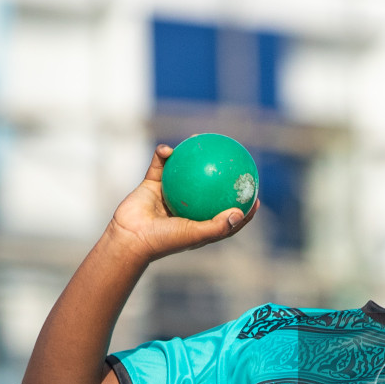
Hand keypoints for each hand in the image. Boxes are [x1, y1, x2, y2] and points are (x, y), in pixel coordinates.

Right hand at [105, 144, 257, 262]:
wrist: (129, 238)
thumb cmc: (163, 241)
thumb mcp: (195, 235)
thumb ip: (218, 225)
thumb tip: (239, 212)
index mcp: (199, 223)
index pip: (226, 215)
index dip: (242, 207)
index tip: (256, 196)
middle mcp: (186, 208)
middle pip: (208, 189)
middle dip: (220, 175)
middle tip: (233, 162)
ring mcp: (169, 195)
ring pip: (184, 172)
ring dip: (191, 156)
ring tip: (200, 142)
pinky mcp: (151, 185)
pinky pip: (160, 165)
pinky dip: (163, 155)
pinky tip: (168, 148)